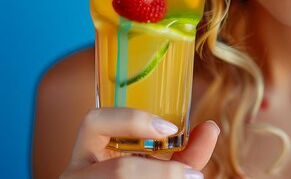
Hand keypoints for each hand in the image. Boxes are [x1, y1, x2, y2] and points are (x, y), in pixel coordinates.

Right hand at [60, 107, 219, 178]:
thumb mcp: (159, 166)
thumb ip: (185, 152)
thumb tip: (211, 128)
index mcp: (88, 150)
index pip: (94, 121)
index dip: (133, 120)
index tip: (171, 129)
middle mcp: (76, 172)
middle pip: (118, 169)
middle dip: (162, 172)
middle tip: (192, 175)